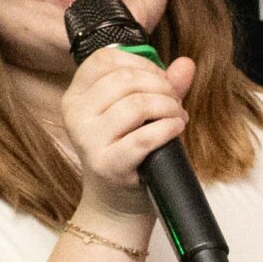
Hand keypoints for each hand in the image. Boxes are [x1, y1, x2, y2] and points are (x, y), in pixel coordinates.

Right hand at [61, 47, 194, 220]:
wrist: (116, 202)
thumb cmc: (129, 151)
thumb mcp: (140, 114)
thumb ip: (162, 85)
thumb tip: (186, 64)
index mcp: (76, 96)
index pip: (105, 59)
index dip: (142, 63)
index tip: (161, 79)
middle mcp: (75, 115)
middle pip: (125, 79)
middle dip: (161, 87)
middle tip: (175, 102)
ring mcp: (89, 140)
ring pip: (137, 104)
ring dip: (168, 107)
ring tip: (177, 117)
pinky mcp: (108, 163)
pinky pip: (145, 137)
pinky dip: (169, 128)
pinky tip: (176, 129)